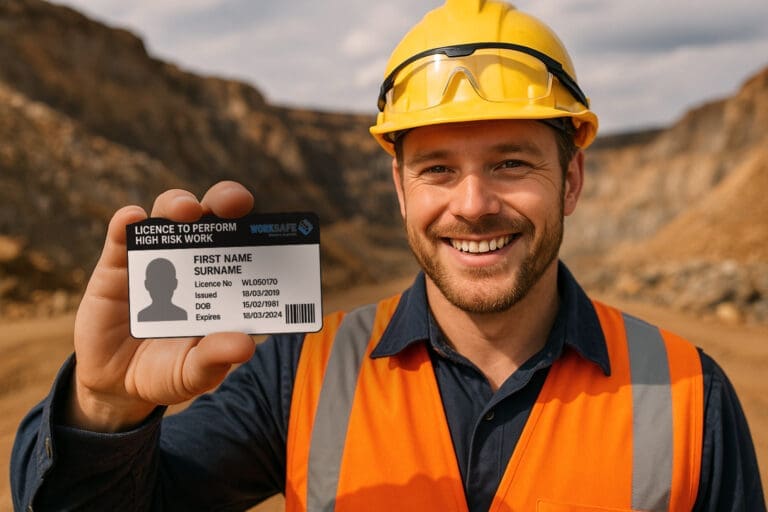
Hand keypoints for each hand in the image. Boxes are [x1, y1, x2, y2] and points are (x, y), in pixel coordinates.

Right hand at [68, 181, 256, 431]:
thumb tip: (246, 346)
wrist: (116, 384)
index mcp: (221, 279)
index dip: (257, 227)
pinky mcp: (115, 265)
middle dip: (223, 199)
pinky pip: (121, 236)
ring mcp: (153, 258)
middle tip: (233, 202)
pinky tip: (133, 219)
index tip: (271, 225)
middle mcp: (191, 259)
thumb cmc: (168, 371)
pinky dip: (128, 223)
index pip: (244, 242)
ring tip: (185, 211)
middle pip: (210, 215)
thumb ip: (215, 359)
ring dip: (178, 204)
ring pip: (167, 215)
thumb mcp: (193, 373)